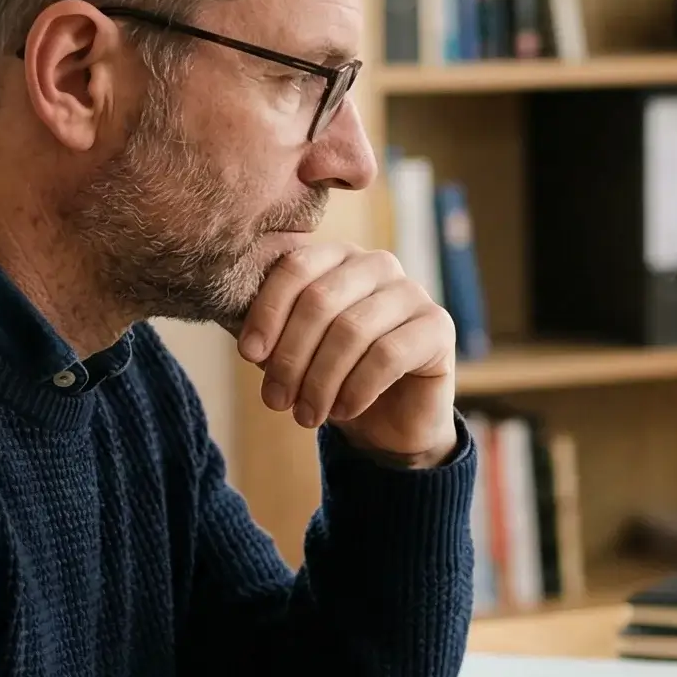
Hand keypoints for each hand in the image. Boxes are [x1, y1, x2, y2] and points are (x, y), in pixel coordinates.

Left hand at [239, 242, 458, 466]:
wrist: (390, 419)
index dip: (267, 312)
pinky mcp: (438, 326)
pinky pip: (388, 355)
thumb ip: (266, 333)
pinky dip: (357, 389)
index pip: (295, 268)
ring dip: (321, 381)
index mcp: (338, 257)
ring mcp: (412, 292)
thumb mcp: (292, 352)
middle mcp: (377, 264)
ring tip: (306, 415)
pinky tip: (344, 411)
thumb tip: (238, 329)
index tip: (249, 357)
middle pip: (321, 300)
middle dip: (291, 357)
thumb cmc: (334, 376)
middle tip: (276, 400)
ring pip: (352, 330)